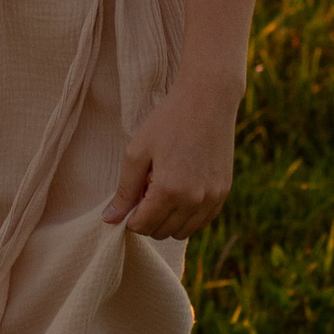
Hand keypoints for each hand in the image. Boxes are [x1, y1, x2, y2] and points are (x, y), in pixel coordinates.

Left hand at [101, 78, 239, 237]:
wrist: (207, 100)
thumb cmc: (167, 122)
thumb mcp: (137, 152)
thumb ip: (124, 190)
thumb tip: (110, 219)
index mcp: (169, 190)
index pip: (143, 225)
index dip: (130, 218)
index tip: (128, 201)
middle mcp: (194, 201)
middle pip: (162, 232)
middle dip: (147, 219)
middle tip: (145, 190)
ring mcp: (212, 199)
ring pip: (183, 232)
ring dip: (167, 220)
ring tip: (162, 189)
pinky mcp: (223, 193)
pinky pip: (202, 222)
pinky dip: (187, 216)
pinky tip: (179, 193)